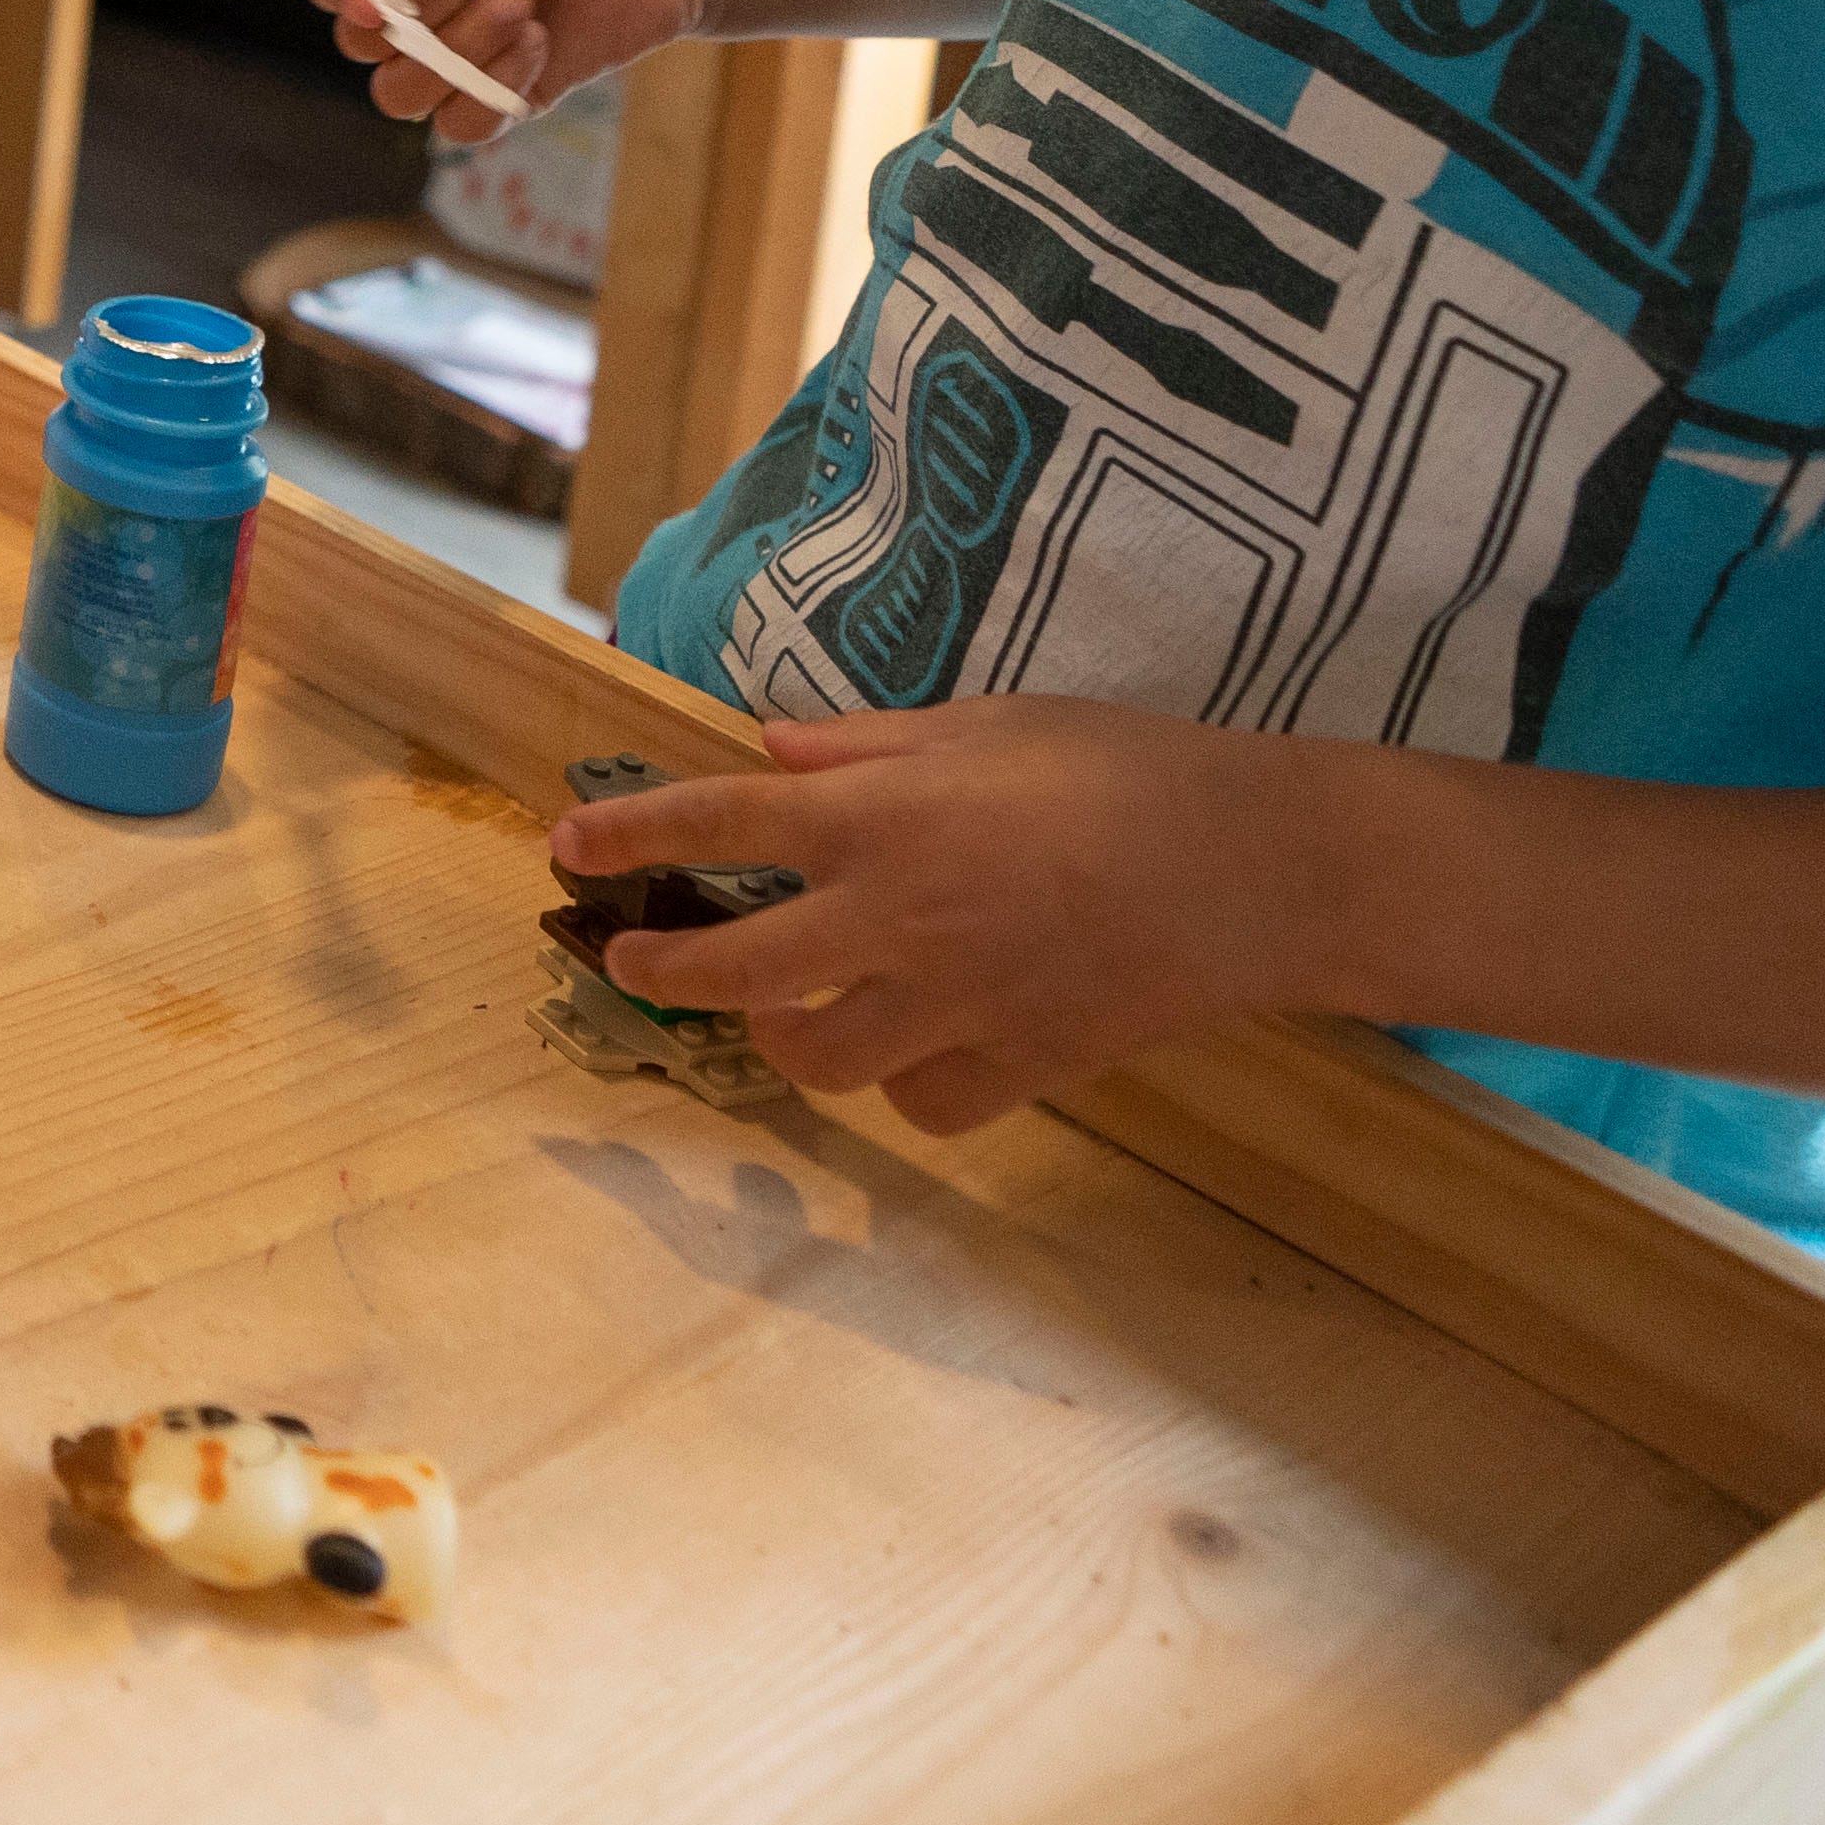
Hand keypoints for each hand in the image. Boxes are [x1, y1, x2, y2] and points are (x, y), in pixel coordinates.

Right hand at [310, 0, 718, 143]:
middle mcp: (418, 3)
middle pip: (360, 49)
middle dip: (419, 20)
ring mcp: (457, 55)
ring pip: (402, 96)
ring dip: (460, 53)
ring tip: (520, 5)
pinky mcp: (503, 96)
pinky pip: (459, 127)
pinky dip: (494, 88)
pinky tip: (537, 41)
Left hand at [553, 697, 1342, 1131]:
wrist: (1260, 868)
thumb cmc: (1126, 766)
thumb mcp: (986, 721)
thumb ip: (868, 744)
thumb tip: (773, 749)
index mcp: (881, 817)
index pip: (717, 822)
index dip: (629, 832)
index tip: (565, 844)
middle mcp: (896, 917)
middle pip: (733, 966)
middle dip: (662, 967)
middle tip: (631, 957)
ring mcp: (955, 1002)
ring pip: (817, 1057)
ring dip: (781, 1034)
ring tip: (780, 1006)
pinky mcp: (1020, 1064)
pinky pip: (923, 1102)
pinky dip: (903, 1085)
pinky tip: (911, 1049)